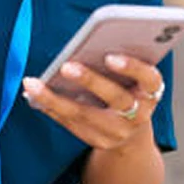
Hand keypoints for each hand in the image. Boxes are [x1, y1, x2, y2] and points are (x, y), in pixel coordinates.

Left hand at [22, 54, 164, 150]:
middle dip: (90, 81)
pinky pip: (70, 124)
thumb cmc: (131, 91)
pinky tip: (32, 95)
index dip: (132, 67)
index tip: (110, 56)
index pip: (149, 78)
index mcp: (152, 92)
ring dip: (55, 99)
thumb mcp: (136, 79)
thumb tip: (89, 42)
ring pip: (84, 115)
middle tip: (66, 66)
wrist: (133, 135)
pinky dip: (50, 108)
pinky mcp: (97, 141)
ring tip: (32, 83)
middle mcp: (139, 114)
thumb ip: (123, 62)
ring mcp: (118, 132)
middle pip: (116, 98)